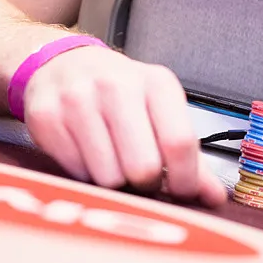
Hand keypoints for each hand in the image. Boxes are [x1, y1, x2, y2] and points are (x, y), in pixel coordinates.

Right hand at [23, 45, 224, 205]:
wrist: (63, 65)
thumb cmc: (121, 94)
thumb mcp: (160, 111)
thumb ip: (189, 156)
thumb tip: (215, 197)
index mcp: (156, 83)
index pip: (179, 142)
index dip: (185, 180)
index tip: (182, 193)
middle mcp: (117, 86)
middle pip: (143, 167)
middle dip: (146, 184)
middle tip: (141, 175)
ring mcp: (78, 100)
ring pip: (108, 177)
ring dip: (115, 182)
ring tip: (114, 162)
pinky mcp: (47, 117)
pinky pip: (76, 173)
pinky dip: (86, 175)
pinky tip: (88, 155)